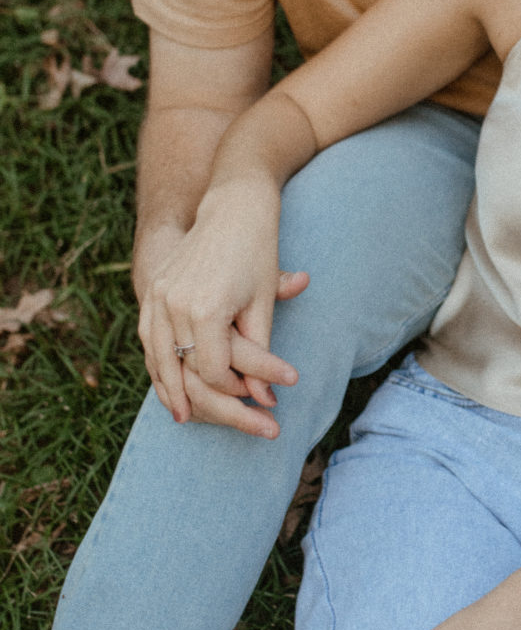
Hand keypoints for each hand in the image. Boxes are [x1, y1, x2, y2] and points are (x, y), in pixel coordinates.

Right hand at [138, 181, 306, 433]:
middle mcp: (175, 304)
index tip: (256, 400)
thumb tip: (264, 399)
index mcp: (207, 308)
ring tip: (183, 415)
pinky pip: (147, 337)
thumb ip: (261, 354)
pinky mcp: (152, 291)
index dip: (236, 390)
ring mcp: (158, 296)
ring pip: (158, 356)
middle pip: (185, 368)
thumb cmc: (258, 254)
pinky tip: (166, 382)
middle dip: (207, 399)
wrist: (233, 207)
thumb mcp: (264, 305)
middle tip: (224, 422)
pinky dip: (156, 363)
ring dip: (170, 389)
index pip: (216, 371)